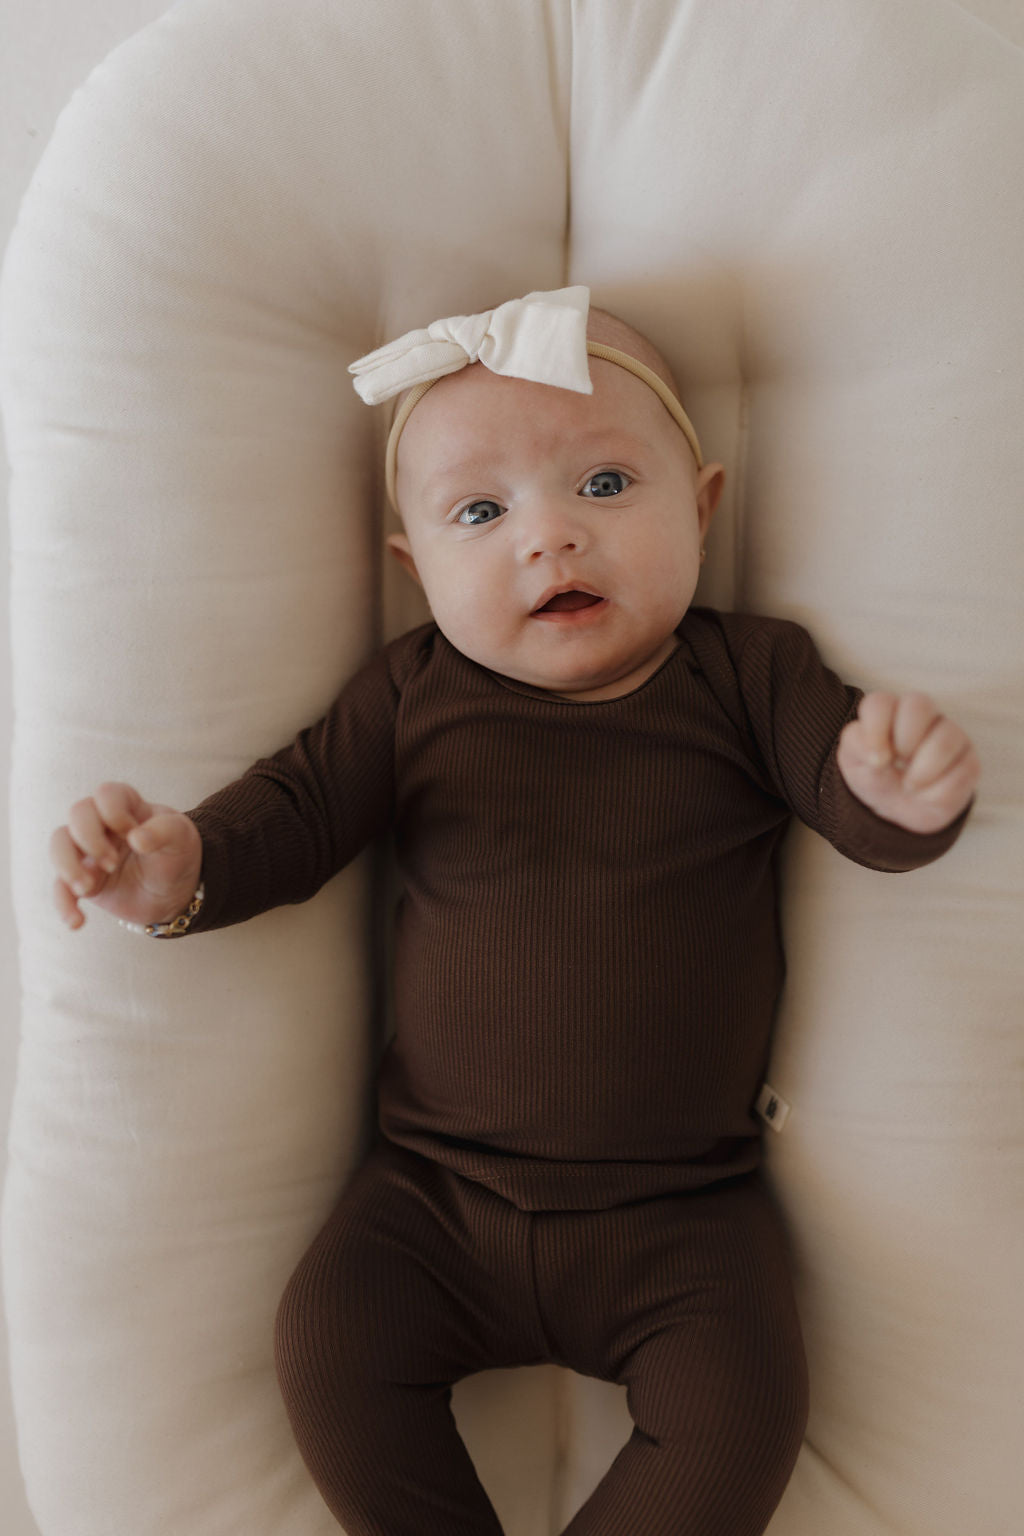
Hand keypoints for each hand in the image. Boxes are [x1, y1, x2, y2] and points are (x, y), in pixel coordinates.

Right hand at [51, 782, 202, 930]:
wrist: (178, 892)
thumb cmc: (178, 854)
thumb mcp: (181, 838)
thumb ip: (165, 831)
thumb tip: (136, 838)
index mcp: (127, 805)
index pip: (106, 794)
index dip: (113, 812)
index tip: (132, 833)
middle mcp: (103, 824)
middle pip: (77, 814)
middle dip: (90, 839)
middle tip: (112, 864)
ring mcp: (89, 852)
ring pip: (59, 844)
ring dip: (67, 866)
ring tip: (87, 888)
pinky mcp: (84, 880)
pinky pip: (60, 888)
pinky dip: (64, 904)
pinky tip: (77, 922)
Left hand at [836, 692, 979, 834]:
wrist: (899, 808)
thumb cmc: (876, 776)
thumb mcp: (855, 763)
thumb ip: (858, 747)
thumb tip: (878, 755)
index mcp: (889, 710)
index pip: (880, 703)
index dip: (875, 730)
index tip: (875, 760)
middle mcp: (923, 714)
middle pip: (918, 704)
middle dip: (904, 741)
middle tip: (897, 763)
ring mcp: (951, 734)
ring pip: (945, 739)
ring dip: (921, 772)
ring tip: (909, 785)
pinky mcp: (969, 761)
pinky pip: (960, 773)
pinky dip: (936, 794)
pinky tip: (927, 794)